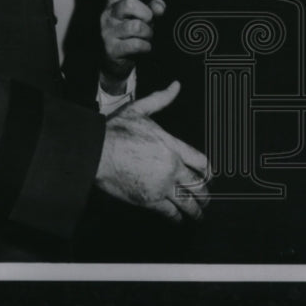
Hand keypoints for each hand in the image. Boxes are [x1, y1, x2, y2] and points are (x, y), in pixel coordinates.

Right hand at [95, 81, 209, 222]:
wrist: (96, 152)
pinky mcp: (148, 200)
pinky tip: (179, 219)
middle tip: (207, 198)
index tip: (210, 175)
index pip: (201, 161)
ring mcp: (161, 185)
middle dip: (205, 193)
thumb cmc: (114, 131)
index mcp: (172, 145)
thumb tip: (175, 86)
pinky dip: (176, 217)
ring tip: (200, 213)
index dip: (209, 170)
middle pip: (198, 184)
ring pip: (187, 201)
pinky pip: (169, 212)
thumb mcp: (140, 109)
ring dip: (196, 209)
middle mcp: (171, 167)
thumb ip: (161, 99)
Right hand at [100, 0, 165, 84]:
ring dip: (148, 33)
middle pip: (128, 3)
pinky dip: (146, 47)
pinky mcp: (111, 48)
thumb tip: (160, 6)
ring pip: (135, 26)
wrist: (117, 65)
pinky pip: (136, 44)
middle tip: (149, 22)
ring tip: (147, 38)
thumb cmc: (131, 37)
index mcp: (115, 4)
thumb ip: (152, 10)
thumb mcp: (143, 21)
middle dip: (146, 13)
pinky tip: (144, 49)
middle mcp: (108, 15)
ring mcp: (107, 32)